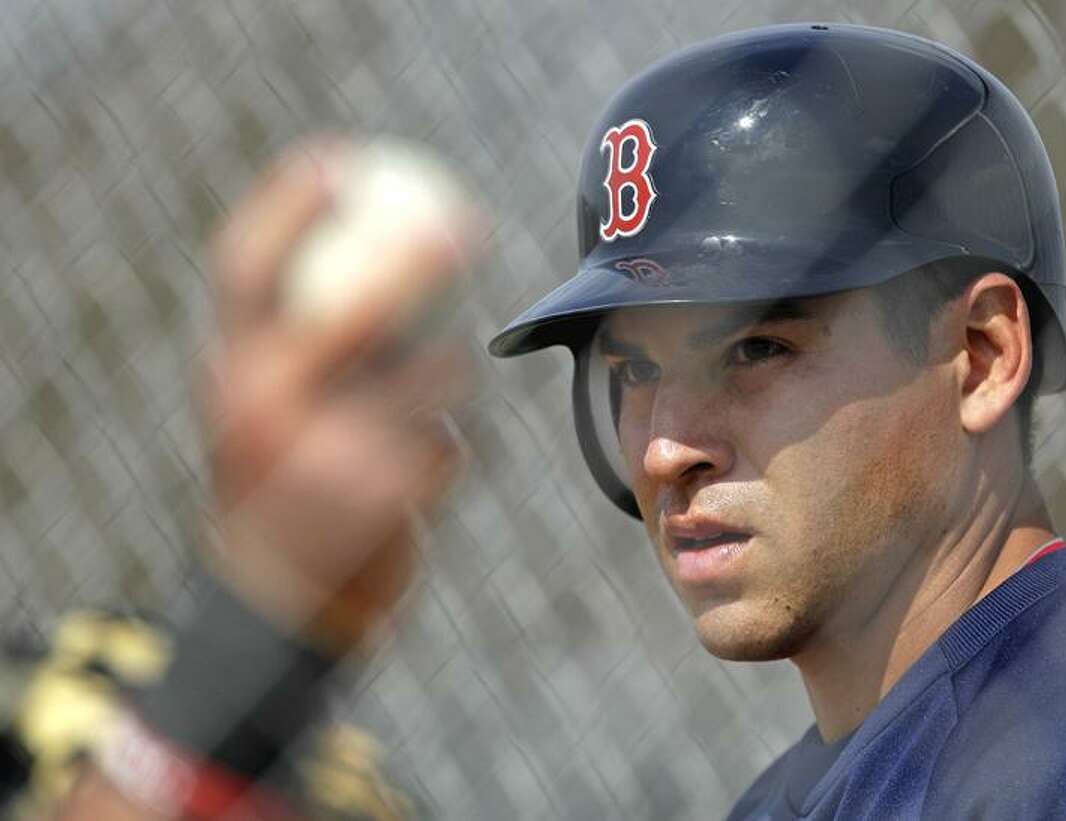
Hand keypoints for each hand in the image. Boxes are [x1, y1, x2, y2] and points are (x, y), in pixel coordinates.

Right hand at [194, 138, 475, 655]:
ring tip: (424, 407)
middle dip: (415, 256)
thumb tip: (368, 265)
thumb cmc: (275, 488)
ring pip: (427, 377)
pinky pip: (446, 443)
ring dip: (445, 380)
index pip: (248, 268)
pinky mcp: (382, 500)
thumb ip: (299, 350)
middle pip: (355, 303)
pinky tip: (416, 480)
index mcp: (229, 374)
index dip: (288, 205)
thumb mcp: (261, 413)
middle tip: (464, 225)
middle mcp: (265, 405)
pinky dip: (446, 451)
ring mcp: (324, 453)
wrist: (276, 605)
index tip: (336, 159)